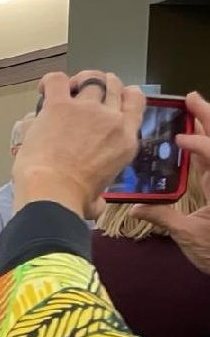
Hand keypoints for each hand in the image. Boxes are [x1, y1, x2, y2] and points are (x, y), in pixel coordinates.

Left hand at [13, 71, 143, 219]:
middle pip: (112, 86)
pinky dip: (51, 82)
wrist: (53, 191)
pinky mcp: (59, 105)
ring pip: (89, 80)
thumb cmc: (73, 198)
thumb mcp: (99, 199)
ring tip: (66, 89)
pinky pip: (57, 80)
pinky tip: (44, 90)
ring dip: (78, 81)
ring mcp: (85, 109)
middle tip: (85, 90)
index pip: (136, 101)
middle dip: (101, 84)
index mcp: (125, 139)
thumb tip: (97, 204)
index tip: (115, 94)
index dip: (125, 93)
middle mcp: (110, 119)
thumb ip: (100, 196)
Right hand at [134, 91, 209, 274]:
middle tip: (192, 99)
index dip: (200, 144)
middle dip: (208, 119)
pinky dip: (207, 151)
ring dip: (209, 129)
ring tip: (196, 110)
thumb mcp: (189, 237)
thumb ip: (163, 217)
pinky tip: (196, 144)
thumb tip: (134, 207)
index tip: (181, 140)